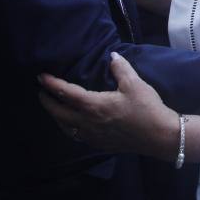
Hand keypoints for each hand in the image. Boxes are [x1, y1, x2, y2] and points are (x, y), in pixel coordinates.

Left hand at [38, 53, 178, 157]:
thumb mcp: (134, 84)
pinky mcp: (100, 143)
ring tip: (52, 106)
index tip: (41, 76)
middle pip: (59, 113)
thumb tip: (111, 56)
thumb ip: (120, 68)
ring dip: (56, 116)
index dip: (52, 84)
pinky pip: (76, 135)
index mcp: (95, 106)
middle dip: (47, 102)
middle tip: (40, 91)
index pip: (67, 93)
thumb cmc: (146, 108)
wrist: (159, 136)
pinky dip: (67, 127)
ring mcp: (93, 136)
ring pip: (66, 127)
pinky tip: (71, 123)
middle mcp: (89, 123)